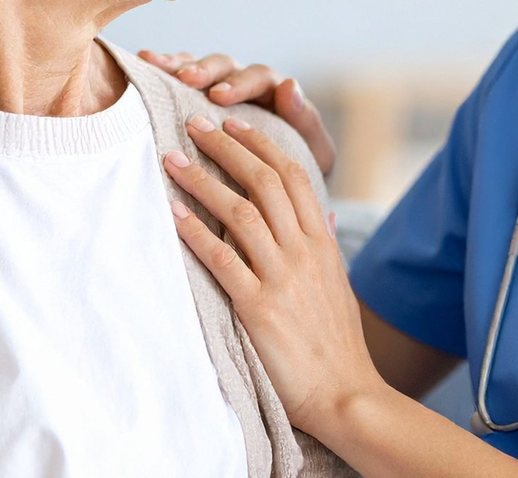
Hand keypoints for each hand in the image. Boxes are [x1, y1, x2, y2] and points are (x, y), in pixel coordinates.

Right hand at [140, 50, 336, 175]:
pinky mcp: (198, 98)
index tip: (218, 97)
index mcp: (276, 92)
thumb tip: (291, 85)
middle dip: (206, 72)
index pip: (259, 78)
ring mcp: (220, 88)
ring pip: (201, 67)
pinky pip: (181, 78)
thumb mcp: (313, 150)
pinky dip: (165, 67)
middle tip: (188, 81)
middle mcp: (246, 84)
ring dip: (180, 65)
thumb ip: (305, 120)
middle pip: (226, 66)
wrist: (283, 190)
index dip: (239, 85)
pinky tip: (146, 60)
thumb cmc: (298, 169)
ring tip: (157, 65)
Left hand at [164, 114, 382, 434]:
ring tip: (172, 159)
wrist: (346, 394)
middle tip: (194, 125)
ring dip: (203, 180)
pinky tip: (173, 213)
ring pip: (241, 212)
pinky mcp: (260, 308)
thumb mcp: (339, 286)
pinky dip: (196, 232)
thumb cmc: (337, 345)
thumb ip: (326, 247)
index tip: (233, 123)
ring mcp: (283, 278)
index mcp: (322, 243)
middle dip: (226, 147)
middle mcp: (304, 252)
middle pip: (264, 181)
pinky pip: (222, 260)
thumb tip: (322, 215)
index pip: (293, 175)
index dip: (260, 143)